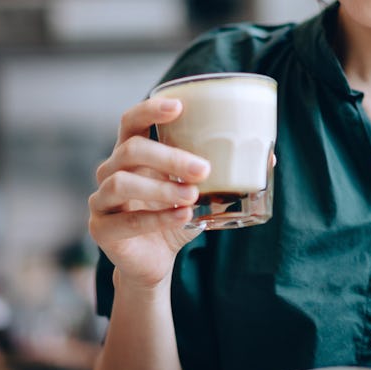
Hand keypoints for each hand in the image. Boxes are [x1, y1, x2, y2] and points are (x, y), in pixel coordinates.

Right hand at [88, 96, 209, 290]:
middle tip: (203, 169)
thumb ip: (223, 174)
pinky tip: (184, 217)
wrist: (155, 263)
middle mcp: (111, 171)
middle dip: (168, 157)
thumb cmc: (175, 218)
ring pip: (121, 183)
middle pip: (130, 150)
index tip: (179, 107)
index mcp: (131, 155)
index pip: (130, 121)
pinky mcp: (101, 228)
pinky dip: (157, 217)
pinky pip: (126, 220)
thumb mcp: (201, 193)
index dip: (149, 110)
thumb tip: (269, 156)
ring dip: (161, 188)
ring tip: (193, 196)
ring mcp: (101, 200)